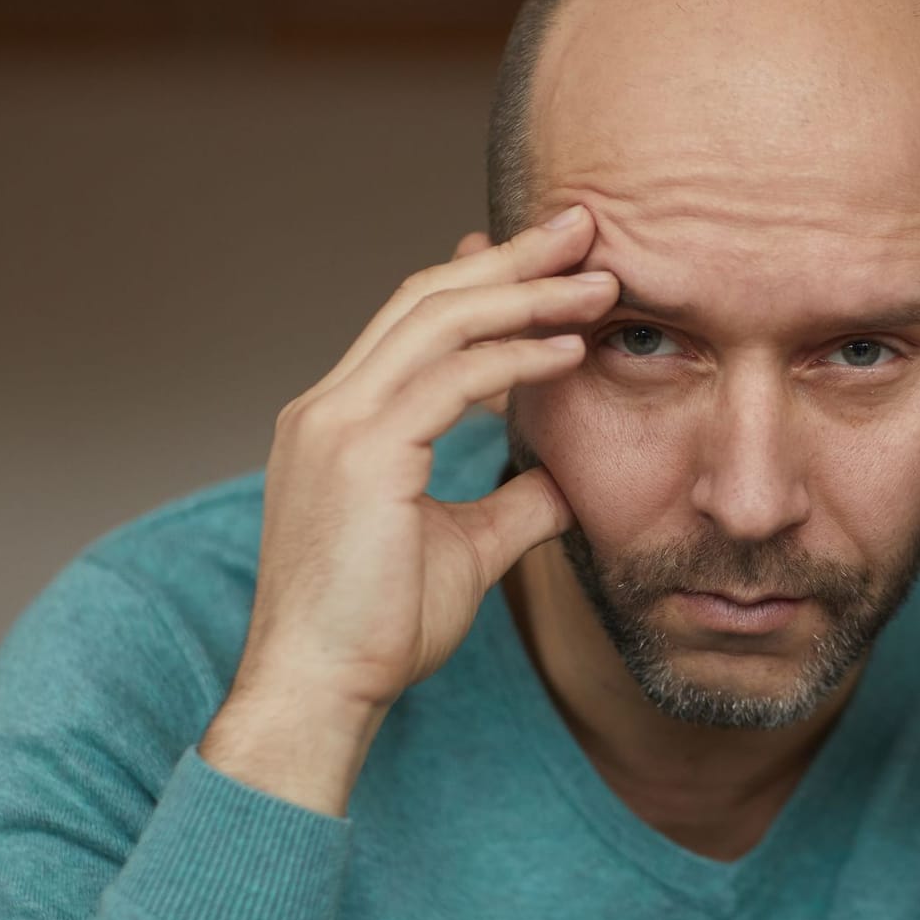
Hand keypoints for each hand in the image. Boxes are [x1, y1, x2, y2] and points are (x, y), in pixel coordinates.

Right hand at [202, 206, 617, 813]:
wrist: (319, 692)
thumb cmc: (378, 629)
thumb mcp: (463, 548)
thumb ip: (511, 503)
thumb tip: (562, 480)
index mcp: (340, 420)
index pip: (415, 322)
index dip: (482, 281)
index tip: (546, 258)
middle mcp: (329, 407)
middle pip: (427, 299)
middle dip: (512, 259)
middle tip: (584, 227)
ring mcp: (337, 425)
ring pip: (439, 322)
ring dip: (527, 295)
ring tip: (599, 280)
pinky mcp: (360, 454)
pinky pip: (450, 379)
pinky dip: (515, 357)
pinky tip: (571, 349)